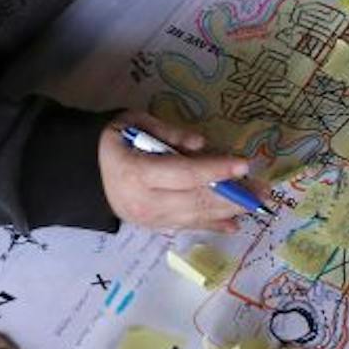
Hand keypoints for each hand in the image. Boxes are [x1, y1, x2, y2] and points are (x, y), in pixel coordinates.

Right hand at [96, 112, 254, 230]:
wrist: (84, 173)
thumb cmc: (111, 140)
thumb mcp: (133, 122)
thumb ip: (166, 132)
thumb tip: (201, 144)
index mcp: (135, 173)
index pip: (183, 174)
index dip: (215, 170)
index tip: (243, 164)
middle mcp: (144, 202)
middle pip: (196, 200)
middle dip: (233, 194)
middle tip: (263, 188)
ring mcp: (150, 219)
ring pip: (196, 216)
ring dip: (229, 210)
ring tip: (257, 202)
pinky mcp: (155, 226)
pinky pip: (189, 226)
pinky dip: (213, 224)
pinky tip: (235, 223)